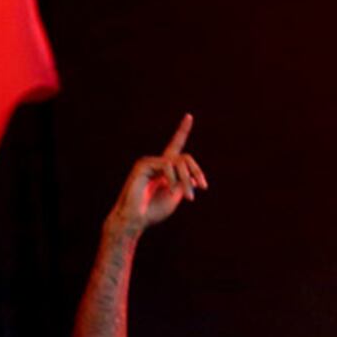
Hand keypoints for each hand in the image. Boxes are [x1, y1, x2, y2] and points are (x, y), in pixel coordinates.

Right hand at [102, 115, 207, 243]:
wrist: (135, 220)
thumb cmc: (153, 212)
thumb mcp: (175, 196)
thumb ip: (184, 183)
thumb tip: (195, 177)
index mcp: (164, 169)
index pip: (175, 146)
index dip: (182, 131)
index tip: (189, 116)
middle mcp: (157, 163)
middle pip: (185, 158)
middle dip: (196, 172)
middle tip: (202, 188)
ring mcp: (149, 162)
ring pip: (178, 162)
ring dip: (186, 179)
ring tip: (189, 197)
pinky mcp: (143, 165)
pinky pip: (167, 165)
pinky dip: (173, 178)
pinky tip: (170, 189)